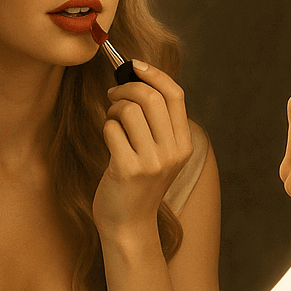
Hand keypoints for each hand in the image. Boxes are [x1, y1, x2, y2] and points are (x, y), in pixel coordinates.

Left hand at [92, 60, 191, 240]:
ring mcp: (151, 163)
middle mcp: (172, 153)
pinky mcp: (127, 170)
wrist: (128, 224)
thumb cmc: (138, 184)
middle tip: (113, 93)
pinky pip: (111, 129)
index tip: (134, 65)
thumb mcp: (159, 154)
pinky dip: (106, 128)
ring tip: (111, 120)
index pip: (175, 95)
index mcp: (184, 145)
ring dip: (114, 109)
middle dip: (126, 87)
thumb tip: (137, 78)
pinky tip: (108, 141)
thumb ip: (157, 123)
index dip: (154, 74)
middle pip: (151, 98)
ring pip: (129, 110)